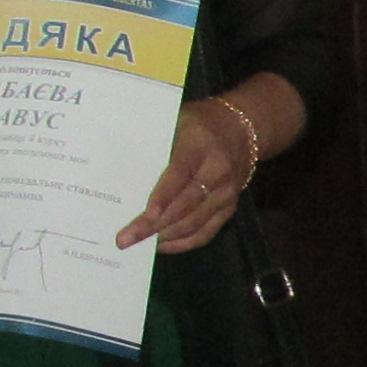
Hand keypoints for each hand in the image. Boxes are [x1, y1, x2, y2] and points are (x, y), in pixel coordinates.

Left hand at [117, 97, 259, 256]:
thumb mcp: (178, 121)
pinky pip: (206, 232)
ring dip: (165, 236)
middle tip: (125, 239)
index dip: (163, 197)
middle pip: (184, 205)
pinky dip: (183, 242)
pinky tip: (163, 245)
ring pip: (194, 223)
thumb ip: (158, 144)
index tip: (145, 216)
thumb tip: (124, 173)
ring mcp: (226, 193)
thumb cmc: (199, 123)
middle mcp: (218, 171)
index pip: (180, 174)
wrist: (243, 130)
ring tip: (139, 245)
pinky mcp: (229, 207)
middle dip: (153, 225)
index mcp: (201, 145)